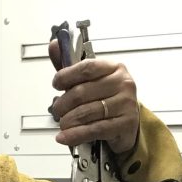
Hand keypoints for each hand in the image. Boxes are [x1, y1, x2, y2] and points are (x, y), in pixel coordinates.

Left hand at [48, 39, 139, 155]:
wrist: (127, 124)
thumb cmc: (106, 99)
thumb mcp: (88, 81)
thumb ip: (70, 66)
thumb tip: (54, 45)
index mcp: (113, 68)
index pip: (86, 67)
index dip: (66, 76)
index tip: (56, 84)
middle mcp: (123, 83)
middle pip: (82, 92)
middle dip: (63, 103)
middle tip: (57, 110)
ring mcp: (126, 104)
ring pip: (86, 112)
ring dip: (68, 120)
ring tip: (63, 123)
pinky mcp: (125, 124)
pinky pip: (94, 129)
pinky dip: (75, 135)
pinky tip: (64, 137)